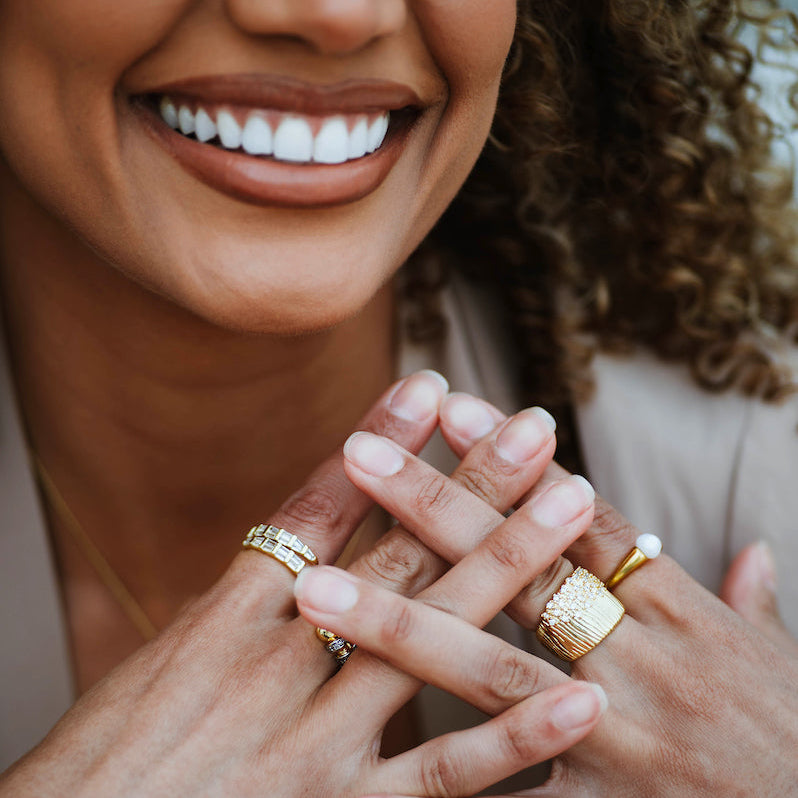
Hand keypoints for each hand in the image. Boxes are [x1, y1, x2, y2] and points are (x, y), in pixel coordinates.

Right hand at [0, 374, 601, 796]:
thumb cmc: (97, 766)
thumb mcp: (159, 665)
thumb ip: (235, 617)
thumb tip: (296, 569)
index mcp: (228, 616)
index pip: (319, 504)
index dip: (379, 441)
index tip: (429, 386)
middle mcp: (282, 659)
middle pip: (397, 550)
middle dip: (470, 482)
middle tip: (531, 426)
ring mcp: (316, 737)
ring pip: (433, 632)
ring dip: (508, 564)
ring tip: (572, 505)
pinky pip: (441, 774)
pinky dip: (512, 738)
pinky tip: (576, 699)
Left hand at [312, 393, 797, 796]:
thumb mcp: (784, 663)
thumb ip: (752, 604)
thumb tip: (749, 550)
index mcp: (680, 612)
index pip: (581, 515)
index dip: (511, 460)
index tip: (451, 407)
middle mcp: (642, 660)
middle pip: (519, 565)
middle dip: (433, 506)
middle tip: (360, 453)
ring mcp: (619, 735)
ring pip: (488, 668)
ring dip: (398, 622)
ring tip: (317, 587)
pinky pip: (504, 787)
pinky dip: (441, 768)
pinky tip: (358, 750)